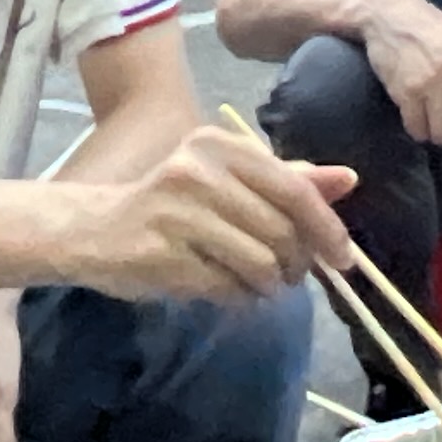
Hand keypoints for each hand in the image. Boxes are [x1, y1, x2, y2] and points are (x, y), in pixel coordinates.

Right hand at [74, 128, 356, 302]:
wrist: (93, 229)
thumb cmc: (171, 206)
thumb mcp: (228, 181)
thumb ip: (287, 180)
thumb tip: (349, 179)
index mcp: (220, 145)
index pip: (295, 189)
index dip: (328, 228)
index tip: (342, 259)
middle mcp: (198, 170)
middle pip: (283, 231)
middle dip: (296, 264)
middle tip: (287, 276)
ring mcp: (177, 212)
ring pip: (260, 263)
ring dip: (268, 284)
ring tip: (255, 282)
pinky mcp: (161, 254)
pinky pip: (227, 287)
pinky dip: (238, 297)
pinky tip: (224, 288)